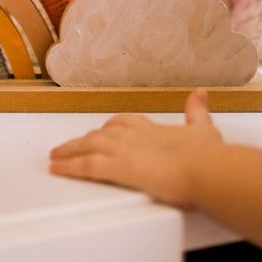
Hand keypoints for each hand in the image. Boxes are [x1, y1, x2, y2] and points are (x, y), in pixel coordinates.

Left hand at [49, 89, 222, 208]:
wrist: (204, 169)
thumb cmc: (206, 156)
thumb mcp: (203, 128)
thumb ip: (197, 111)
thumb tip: (200, 93)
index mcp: (150, 128)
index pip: (122, 123)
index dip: (110, 128)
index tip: (102, 131)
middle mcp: (132, 135)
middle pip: (99, 134)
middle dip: (83, 141)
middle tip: (69, 145)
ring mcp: (122, 149)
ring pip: (88, 146)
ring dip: (70, 151)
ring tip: (56, 155)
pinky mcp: (117, 167)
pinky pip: (86, 166)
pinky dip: (69, 166)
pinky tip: (57, 168)